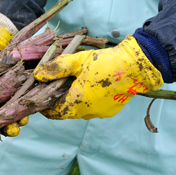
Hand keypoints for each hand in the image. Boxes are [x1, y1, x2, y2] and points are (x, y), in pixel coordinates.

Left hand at [33, 35, 163, 119]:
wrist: (137, 66)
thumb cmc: (106, 62)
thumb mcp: (77, 61)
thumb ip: (56, 68)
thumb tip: (37, 75)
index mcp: (77, 102)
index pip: (54, 113)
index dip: (45, 108)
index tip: (40, 99)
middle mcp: (87, 112)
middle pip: (66, 112)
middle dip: (59, 103)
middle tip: (55, 89)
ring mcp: (100, 113)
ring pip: (80, 111)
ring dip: (73, 102)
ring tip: (72, 86)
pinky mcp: (110, 110)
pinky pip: (93, 108)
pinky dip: (87, 101)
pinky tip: (89, 87)